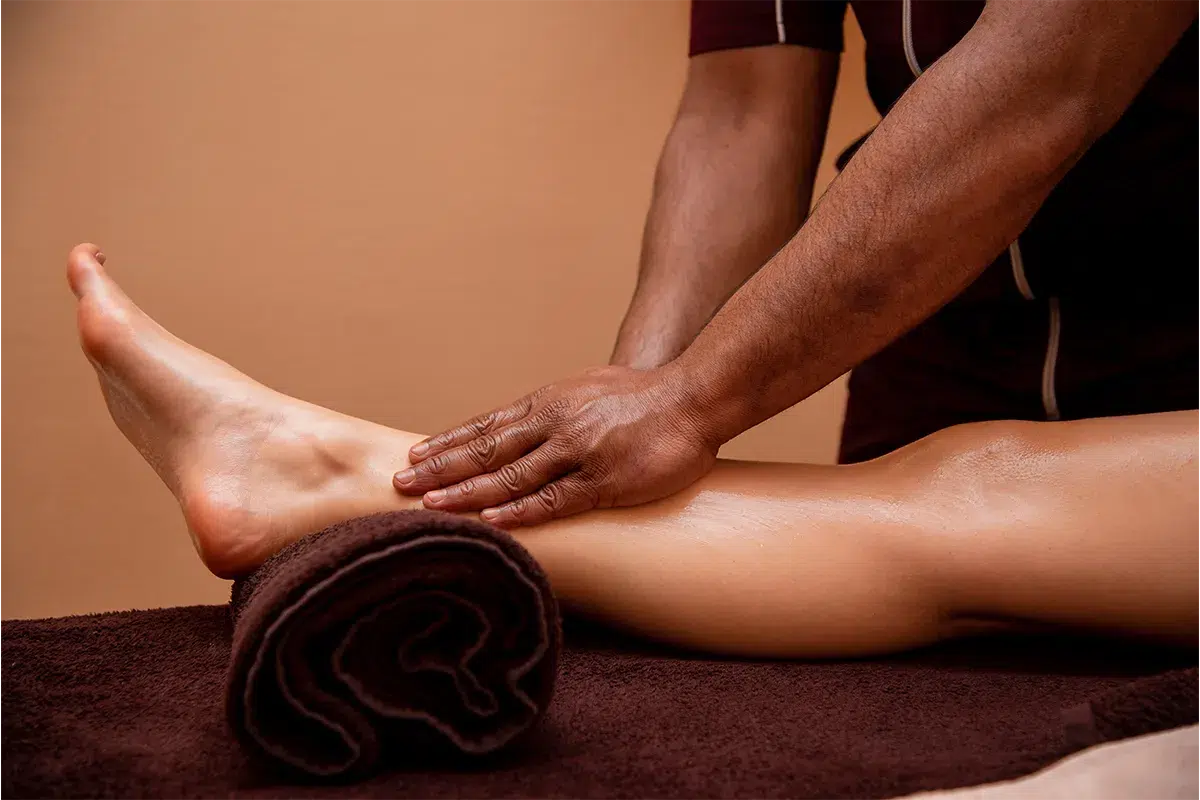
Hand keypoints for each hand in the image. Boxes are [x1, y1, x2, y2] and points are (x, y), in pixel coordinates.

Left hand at [393, 365, 717, 526]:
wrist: (694, 397)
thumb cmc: (645, 397)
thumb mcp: (589, 391)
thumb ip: (557, 410)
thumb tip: (530, 426)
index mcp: (549, 404)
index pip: (487, 425)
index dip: (448, 442)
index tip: (415, 455)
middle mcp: (555, 424)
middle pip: (486, 448)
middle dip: (441, 468)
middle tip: (400, 482)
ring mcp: (578, 452)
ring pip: (510, 475)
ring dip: (467, 491)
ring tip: (429, 505)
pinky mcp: (604, 480)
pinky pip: (554, 499)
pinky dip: (520, 511)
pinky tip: (491, 521)